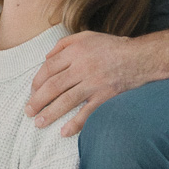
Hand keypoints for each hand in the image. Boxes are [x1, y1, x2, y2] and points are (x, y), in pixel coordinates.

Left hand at [26, 31, 145, 136]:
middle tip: (28, 112)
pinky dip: (75, 124)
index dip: (37, 82)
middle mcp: (82, 67)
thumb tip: (45, 58)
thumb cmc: (111, 46)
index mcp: (75, 52)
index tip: (32, 92)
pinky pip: (88, 112)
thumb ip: (64, 44)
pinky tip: (64, 132)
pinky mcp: (105, 96)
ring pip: (66, 100)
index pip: (48, 68)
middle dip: (37, 100)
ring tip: (39, 123)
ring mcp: (94, 83)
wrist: (140, 57)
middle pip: (53, 86)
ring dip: (50, 113)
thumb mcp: (86, 36)